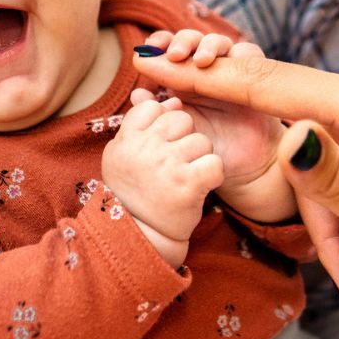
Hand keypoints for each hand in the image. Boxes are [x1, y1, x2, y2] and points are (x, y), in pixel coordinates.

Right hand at [102, 98, 224, 266]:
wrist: (142, 237)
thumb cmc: (135, 191)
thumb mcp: (124, 155)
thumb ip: (141, 124)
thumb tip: (173, 101)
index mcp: (125, 140)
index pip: (152, 107)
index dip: (163, 121)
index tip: (162, 142)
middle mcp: (144, 149)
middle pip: (181, 119)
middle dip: (185, 137)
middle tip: (178, 161)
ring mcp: (167, 166)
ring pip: (201, 141)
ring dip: (200, 157)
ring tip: (187, 175)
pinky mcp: (189, 185)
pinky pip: (215, 162)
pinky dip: (214, 174)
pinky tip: (202, 184)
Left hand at [135, 30, 292, 221]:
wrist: (241, 167)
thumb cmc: (206, 148)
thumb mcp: (177, 132)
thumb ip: (155, 113)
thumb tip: (137, 95)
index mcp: (181, 78)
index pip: (168, 49)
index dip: (159, 43)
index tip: (147, 50)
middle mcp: (205, 70)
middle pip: (192, 40)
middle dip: (182, 41)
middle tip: (175, 55)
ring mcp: (229, 70)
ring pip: (219, 42)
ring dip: (208, 45)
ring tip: (201, 61)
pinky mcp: (253, 75)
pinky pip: (249, 52)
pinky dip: (240, 51)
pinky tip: (231, 61)